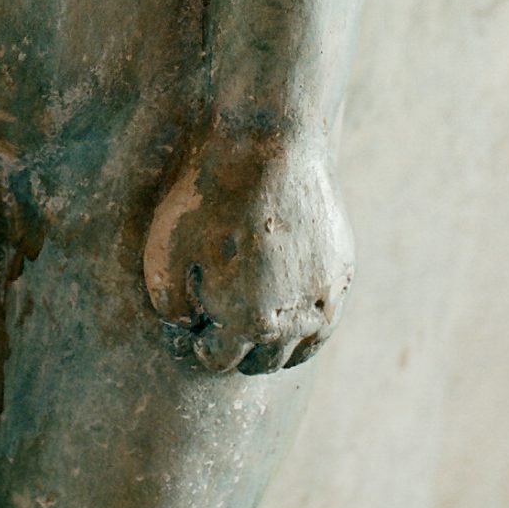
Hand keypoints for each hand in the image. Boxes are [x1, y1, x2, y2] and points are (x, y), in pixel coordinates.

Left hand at [142, 126, 352, 374]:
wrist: (271, 145)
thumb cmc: (212, 196)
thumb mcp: (166, 249)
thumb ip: (169, 303)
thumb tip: (184, 327)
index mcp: (246, 322)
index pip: (219, 360)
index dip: (200, 348)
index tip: (193, 331)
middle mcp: (292, 323)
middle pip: (262, 362)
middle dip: (237, 353)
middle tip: (221, 331)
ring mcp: (324, 298)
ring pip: (299, 350)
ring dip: (275, 348)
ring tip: (255, 329)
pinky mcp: (342, 272)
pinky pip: (325, 321)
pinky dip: (307, 329)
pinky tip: (290, 313)